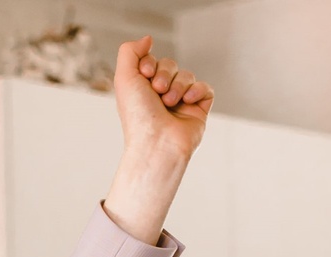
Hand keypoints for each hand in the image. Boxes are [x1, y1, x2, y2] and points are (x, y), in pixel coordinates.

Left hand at [103, 37, 213, 244]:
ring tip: (169, 102)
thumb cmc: (138, 117)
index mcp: (142, 92)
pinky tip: (187, 102)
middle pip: (170, 65)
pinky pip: (205, 89)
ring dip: (178, 85)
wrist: (156, 144)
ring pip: (187, 75)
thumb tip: (148, 39)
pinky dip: (197, 91)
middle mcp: (160, 97)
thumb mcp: (124, 78)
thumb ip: (130, 52)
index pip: (153, 61)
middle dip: (165, 73)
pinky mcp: (198, 111)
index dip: (150, 63)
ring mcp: (180, 104)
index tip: (146, 74)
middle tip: (157, 91)